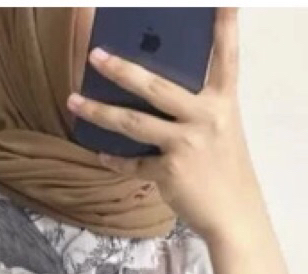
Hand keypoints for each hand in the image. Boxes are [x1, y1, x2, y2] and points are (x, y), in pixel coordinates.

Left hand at [67, 8, 266, 246]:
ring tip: (74, 101)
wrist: (233, 214)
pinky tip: (100, 153)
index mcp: (224, 101)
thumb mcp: (220, 129)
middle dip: (122, 69)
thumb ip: (193, 108)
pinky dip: (114, 159)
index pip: (226, 56)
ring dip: (99, 112)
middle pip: (156, 87)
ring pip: (133, 123)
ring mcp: (187, 144)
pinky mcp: (170, 171)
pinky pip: (133, 162)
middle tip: (95, 55)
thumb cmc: (223, 168)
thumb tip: (151, 94)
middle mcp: (206, 117)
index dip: (224, 25)